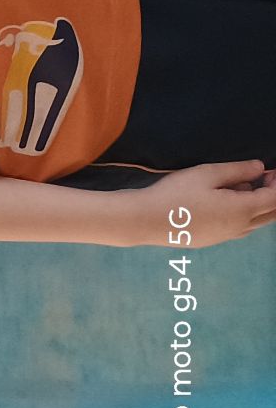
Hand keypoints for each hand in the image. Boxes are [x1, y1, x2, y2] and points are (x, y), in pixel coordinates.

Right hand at [131, 162, 275, 247]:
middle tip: (265, 177)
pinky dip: (245, 213)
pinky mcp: (214, 240)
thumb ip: (238, 170)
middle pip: (271, 214)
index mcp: (242, 210)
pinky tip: (225, 201)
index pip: (275, 198)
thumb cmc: (175, 194)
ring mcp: (227, 236)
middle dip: (273, 195)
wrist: (145, 220)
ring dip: (259, 205)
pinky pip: (241, 227)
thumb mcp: (207, 174)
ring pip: (256, 222)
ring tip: (242, 186)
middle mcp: (240, 227)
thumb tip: (259, 168)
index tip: (272, 170)